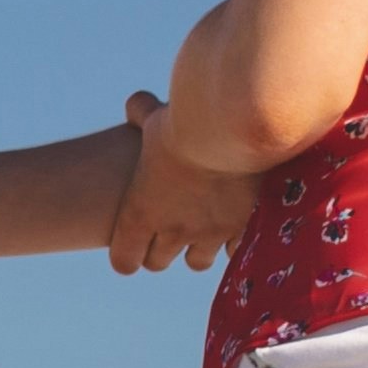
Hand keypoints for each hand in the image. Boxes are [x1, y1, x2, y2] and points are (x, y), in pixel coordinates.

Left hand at [104, 91, 253, 275]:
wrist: (230, 129)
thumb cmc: (185, 121)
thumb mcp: (156, 116)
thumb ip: (141, 112)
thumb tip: (136, 104)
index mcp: (140, 213)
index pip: (124, 260)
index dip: (126, 255)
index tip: (132, 244)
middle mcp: (172, 230)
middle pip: (158, 262)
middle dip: (160, 249)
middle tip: (166, 229)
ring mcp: (209, 232)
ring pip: (197, 261)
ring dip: (196, 249)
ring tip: (200, 227)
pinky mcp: (243, 226)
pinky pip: (233, 252)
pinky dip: (232, 241)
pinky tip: (233, 222)